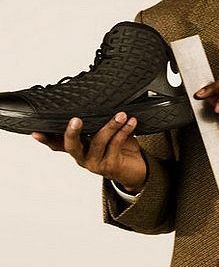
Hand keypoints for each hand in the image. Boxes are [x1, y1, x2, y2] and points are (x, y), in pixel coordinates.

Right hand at [31, 112, 147, 192]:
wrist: (134, 168)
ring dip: (110, 126)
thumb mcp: (104, 132)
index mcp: (77, 148)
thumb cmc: (118, 147)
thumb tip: (99, 98)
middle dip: (72, 132)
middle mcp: (82, 157)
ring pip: (98, 142)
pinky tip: (131, 122)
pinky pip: (115, 145)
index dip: (46, 138)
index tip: (35, 131)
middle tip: (76, 120)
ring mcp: (95, 163)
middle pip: (71, 146)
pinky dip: (124, 131)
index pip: (57, 143)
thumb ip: (97, 122)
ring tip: (121, 114)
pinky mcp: (109, 166)